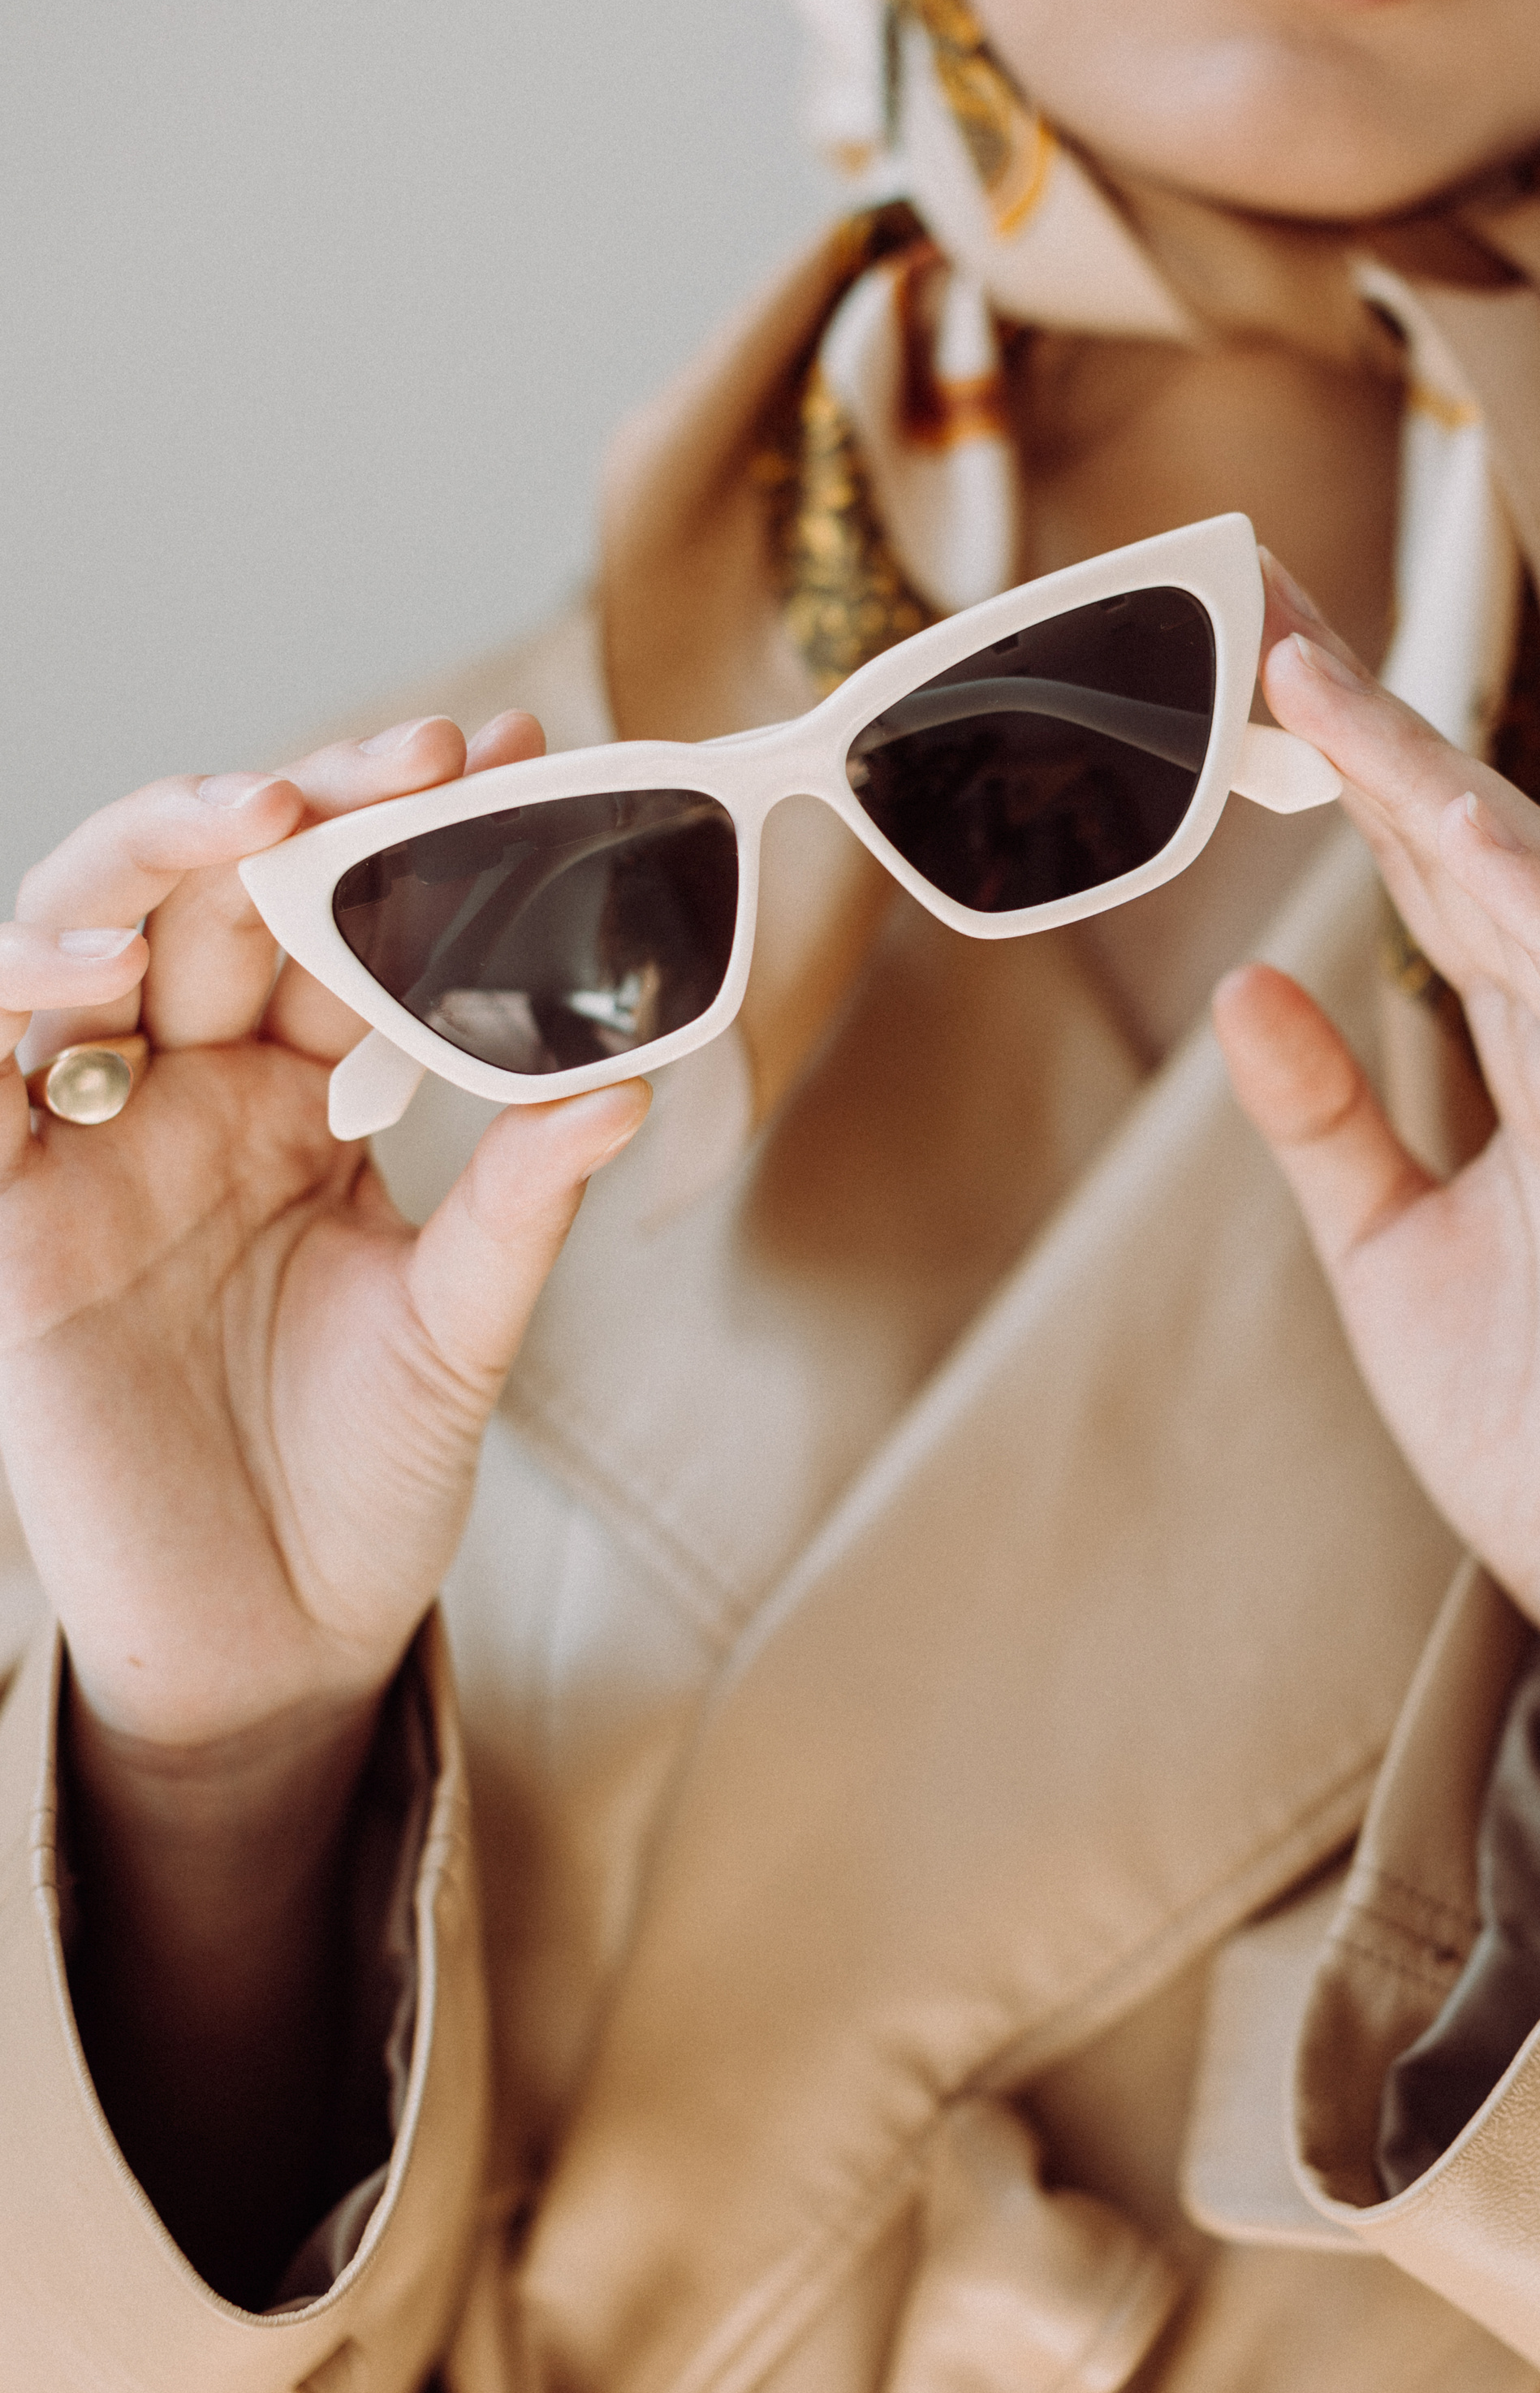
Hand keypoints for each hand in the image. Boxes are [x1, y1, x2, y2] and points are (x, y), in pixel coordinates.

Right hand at [0, 713, 648, 1758]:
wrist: (278, 1634)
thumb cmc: (371, 1472)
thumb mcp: (464, 1327)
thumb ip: (520, 1203)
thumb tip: (626, 1081)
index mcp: (302, 1094)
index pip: (346, 922)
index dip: (415, 835)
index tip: (514, 757)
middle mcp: (191, 1093)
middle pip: (217, 895)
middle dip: (306, 808)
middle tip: (416, 759)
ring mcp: (94, 1147)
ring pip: (84, 941)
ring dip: (155, 860)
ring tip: (263, 820)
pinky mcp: (11, 1223)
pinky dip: (12, 997)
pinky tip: (92, 967)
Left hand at [1214, 564, 1539, 1748]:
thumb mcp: (1391, 1258)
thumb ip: (1327, 1124)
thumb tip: (1249, 988)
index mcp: (1522, 1071)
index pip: (1425, 885)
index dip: (1347, 775)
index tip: (1257, 670)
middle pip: (1477, 857)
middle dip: (1377, 736)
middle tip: (1269, 618)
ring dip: (1434, 790)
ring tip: (1325, 685)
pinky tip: (1461, 839)